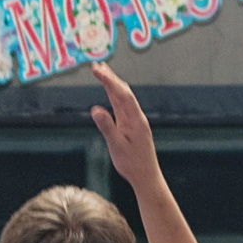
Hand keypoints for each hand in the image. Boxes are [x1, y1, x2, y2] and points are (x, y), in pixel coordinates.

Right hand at [88, 65, 162, 189]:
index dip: (110, 80)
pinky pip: (122, 106)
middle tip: (96, 66)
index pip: (122, 95)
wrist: (146, 176)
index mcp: (135, 120)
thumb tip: (96, 109)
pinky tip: (110, 91)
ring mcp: (134, 120)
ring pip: (122, 98)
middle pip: (123, 92)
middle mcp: (136, 117)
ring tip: (102, 72)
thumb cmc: (132, 164)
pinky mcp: (131, 125)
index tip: (97, 70)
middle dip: (110, 78)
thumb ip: (107, 127)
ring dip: (112, 84)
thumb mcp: (117, 146)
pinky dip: (114, 96)